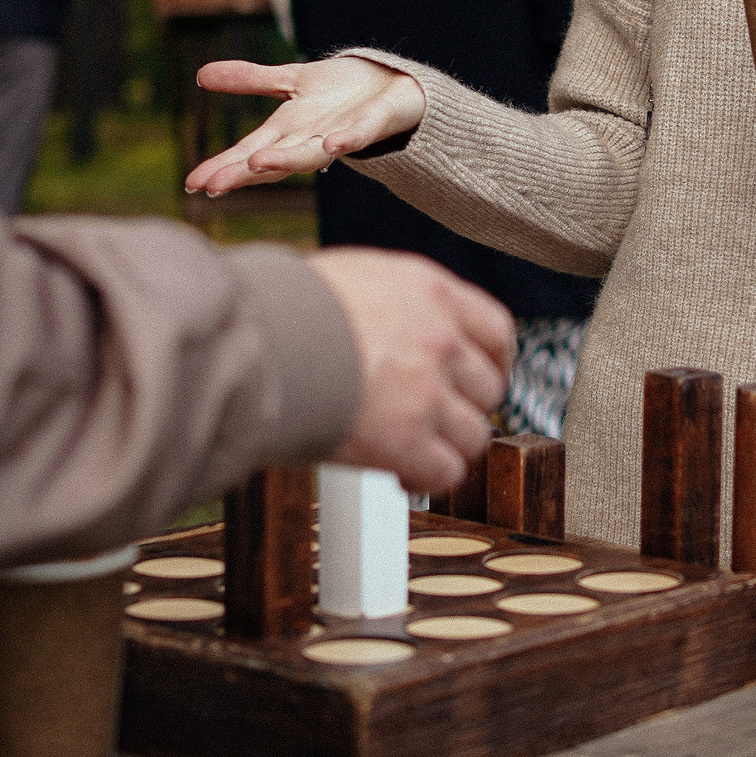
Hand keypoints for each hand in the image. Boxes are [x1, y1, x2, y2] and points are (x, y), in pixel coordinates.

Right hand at [184, 56, 426, 195]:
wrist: (394, 86)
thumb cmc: (342, 93)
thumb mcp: (290, 79)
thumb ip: (250, 80)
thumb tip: (201, 75)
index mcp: (289, 132)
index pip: (249, 153)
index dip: (222, 167)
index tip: (193, 183)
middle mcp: (311, 140)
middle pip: (272, 160)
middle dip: (242, 174)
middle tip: (211, 187)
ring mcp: (341, 134)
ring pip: (310, 154)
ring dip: (285, 160)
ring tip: (256, 165)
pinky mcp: (373, 123)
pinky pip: (359, 134)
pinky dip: (346, 141)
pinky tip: (332, 146)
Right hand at [309, 247, 513, 492]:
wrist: (259, 339)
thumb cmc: (286, 308)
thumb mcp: (356, 278)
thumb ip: (394, 302)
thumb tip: (392, 325)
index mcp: (432, 291)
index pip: (496, 330)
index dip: (491, 361)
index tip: (477, 378)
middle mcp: (441, 339)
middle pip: (488, 388)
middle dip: (462, 406)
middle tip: (434, 420)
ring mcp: (428, 391)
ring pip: (473, 435)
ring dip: (446, 447)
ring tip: (413, 452)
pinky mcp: (407, 439)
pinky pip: (445, 472)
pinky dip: (425, 479)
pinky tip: (401, 476)